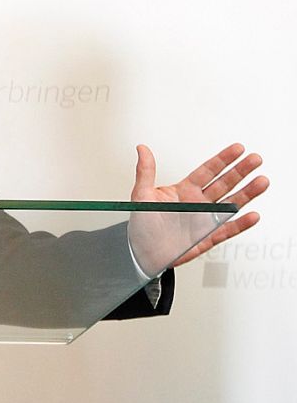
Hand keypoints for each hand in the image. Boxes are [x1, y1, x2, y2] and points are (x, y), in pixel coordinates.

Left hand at [129, 143, 268, 268]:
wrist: (141, 253)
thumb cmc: (141, 226)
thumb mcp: (141, 195)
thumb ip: (145, 172)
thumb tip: (142, 149)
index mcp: (184, 191)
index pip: (207, 171)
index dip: (223, 160)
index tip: (238, 149)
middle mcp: (198, 203)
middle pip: (224, 184)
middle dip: (240, 171)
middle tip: (256, 159)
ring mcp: (205, 220)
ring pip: (231, 204)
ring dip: (247, 193)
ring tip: (261, 182)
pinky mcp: (208, 238)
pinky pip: (227, 230)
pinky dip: (240, 224)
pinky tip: (252, 216)